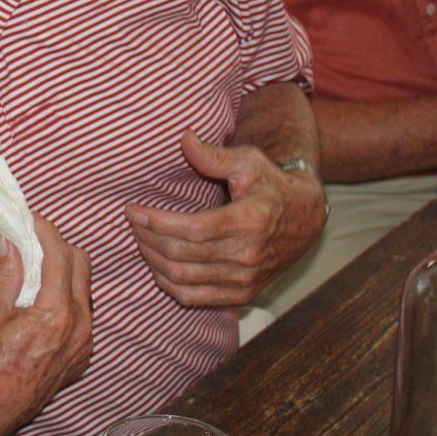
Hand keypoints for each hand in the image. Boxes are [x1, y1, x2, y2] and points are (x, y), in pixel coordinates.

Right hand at [0, 217, 91, 435]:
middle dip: (58, 245)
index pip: (60, 256)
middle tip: (31, 238)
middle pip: (82, 265)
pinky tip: (40, 301)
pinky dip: (66, 297)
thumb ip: (4, 272)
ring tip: (34, 267)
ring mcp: (84, 343)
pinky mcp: (82, 355)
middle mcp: (80, 327)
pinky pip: (83, 313)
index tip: (30, 218)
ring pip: (85, 288)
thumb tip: (7, 237)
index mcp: (56, 315)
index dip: (45, 230)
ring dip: (64, 270)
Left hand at [124, 131, 325, 308]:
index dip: (156, 221)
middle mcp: (248, 255)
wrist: (304, 219)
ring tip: (140, 240)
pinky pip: (194, 298)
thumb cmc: (270, 185)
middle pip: (181, 254)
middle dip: (147, 238)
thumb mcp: (248, 162)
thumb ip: (213, 155)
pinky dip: (169, 284)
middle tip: (133, 222)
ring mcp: (246, 280)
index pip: (191, 229)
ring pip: (183, 278)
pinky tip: (157, 265)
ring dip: (153, 260)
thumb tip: (183, 138)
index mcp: (250, 221)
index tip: (132, 210)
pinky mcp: (242, 295)